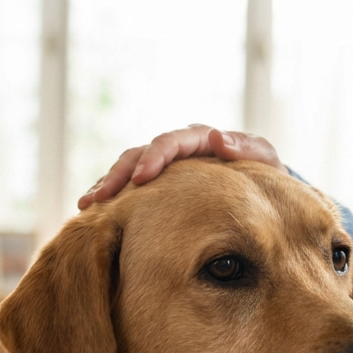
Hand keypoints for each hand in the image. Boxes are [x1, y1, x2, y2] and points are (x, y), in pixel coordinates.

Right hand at [77, 124, 286, 209]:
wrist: (260, 189)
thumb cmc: (265, 175)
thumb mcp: (265, 161)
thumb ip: (247, 148)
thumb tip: (218, 138)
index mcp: (200, 140)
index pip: (170, 142)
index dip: (154, 158)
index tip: (141, 178)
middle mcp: (177, 149)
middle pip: (139, 153)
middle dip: (119, 174)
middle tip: (101, 197)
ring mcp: (164, 166)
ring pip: (127, 169)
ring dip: (107, 185)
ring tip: (87, 205)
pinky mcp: (157, 185)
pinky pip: (129, 188)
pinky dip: (112, 198)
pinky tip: (93, 214)